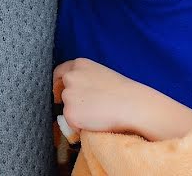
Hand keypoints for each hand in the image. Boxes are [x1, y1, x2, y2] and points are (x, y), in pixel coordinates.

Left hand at [53, 58, 191, 140]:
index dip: (59, 83)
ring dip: (76, 113)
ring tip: (97, 114)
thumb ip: (84, 78)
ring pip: (66, 108)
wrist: (132, 105)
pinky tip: (96, 122)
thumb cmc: (123, 91)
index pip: (60, 72)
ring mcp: (68, 95)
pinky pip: (71, 123)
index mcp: (79, 64)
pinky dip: (80, 126)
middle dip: (69, 100)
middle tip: (86, 108)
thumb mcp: (100, 74)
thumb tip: (75, 91)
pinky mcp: (70, 114)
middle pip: (61, 91)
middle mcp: (70, 77)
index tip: (59, 92)